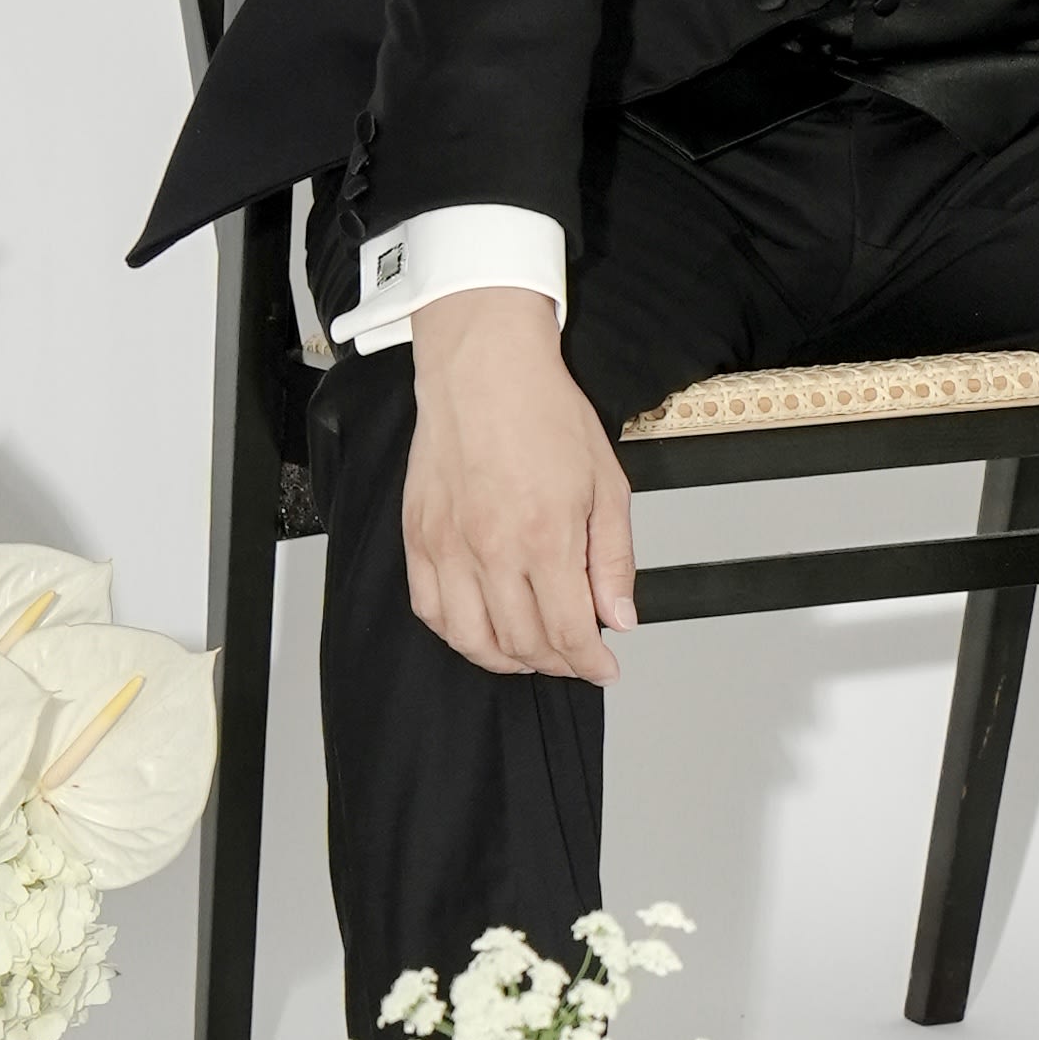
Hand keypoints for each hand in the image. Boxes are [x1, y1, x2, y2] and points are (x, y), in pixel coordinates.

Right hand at [403, 292, 639, 682]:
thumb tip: (619, 619)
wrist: (484, 371)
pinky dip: (459, 634)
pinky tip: (482, 630)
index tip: (604, 668)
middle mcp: (492, 550)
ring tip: (531, 654)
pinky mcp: (419, 538)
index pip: (568, 633)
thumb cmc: (547, 415)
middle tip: (575, 658)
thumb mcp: (607, 483)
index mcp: (545, 537)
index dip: (590, 664)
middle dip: (557, 664)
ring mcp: (448, 547)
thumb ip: (614, 559)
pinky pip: (430, 611)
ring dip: (507, 660)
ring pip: (472, 640)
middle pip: (523, 644)